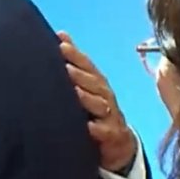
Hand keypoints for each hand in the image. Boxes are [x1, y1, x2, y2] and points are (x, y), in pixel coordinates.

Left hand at [58, 32, 137, 173]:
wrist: (118, 143)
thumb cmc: (95, 111)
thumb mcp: (86, 86)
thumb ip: (74, 63)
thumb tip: (60, 35)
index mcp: (96, 84)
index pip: (87, 66)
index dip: (75, 55)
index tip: (61, 44)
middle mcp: (105, 97)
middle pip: (94, 83)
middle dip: (81, 74)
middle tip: (66, 67)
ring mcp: (110, 116)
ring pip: (100, 105)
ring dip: (88, 98)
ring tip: (75, 92)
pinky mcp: (113, 136)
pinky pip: (106, 132)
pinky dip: (97, 129)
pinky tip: (88, 126)